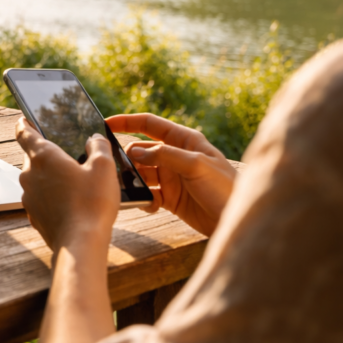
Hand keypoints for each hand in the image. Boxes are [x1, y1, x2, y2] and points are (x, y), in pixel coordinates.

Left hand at [15, 117, 119, 252]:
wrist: (80, 243)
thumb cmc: (91, 204)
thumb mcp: (104, 167)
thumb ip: (99, 146)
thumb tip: (95, 139)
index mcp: (43, 156)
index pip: (24, 132)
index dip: (24, 123)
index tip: (25, 119)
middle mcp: (30, 174)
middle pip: (33, 156)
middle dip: (48, 155)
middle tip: (68, 156)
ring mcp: (28, 196)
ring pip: (37, 179)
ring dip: (51, 177)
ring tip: (75, 183)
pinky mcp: (33, 215)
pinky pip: (40, 198)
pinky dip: (51, 196)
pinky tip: (71, 203)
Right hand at [106, 114, 236, 236]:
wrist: (236, 221)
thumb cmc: (225, 188)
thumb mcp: (196, 166)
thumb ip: (164, 155)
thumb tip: (134, 152)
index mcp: (184, 140)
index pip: (149, 124)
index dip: (127, 122)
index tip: (105, 124)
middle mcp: (175, 156)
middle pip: (140, 151)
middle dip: (127, 159)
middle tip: (115, 169)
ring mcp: (171, 177)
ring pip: (141, 174)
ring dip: (134, 181)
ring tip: (130, 190)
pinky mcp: (170, 198)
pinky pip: (148, 194)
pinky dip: (143, 199)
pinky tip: (148, 205)